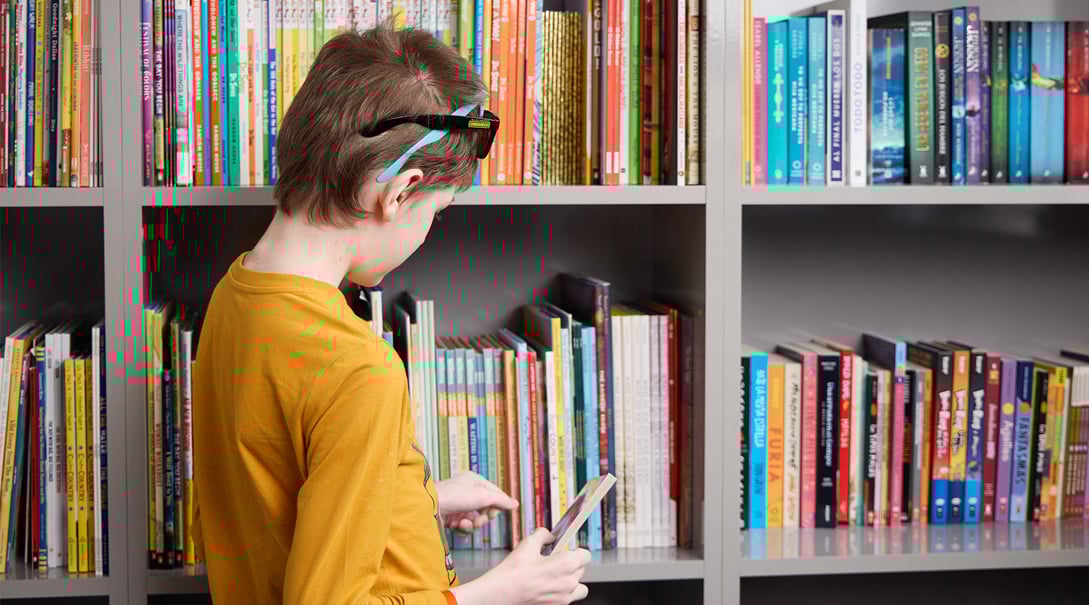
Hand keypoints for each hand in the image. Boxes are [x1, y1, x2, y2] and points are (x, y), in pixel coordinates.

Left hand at [436, 471, 518, 530]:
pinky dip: (463, 528)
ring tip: (463, 524)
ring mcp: (459, 505)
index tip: (493, 513)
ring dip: (472, 524)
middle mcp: (468, 492)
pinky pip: (465, 526)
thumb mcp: (482, 496)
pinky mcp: (452, 517)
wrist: (428, 507)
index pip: (495, 494)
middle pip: (487, 509)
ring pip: (476, 519)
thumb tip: (516, 504)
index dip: (497, 506)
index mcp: (475, 481)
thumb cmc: (455, 496)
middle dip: (483, 517)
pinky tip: (457, 526)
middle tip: (478, 519)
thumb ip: (500, 501)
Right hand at [449, 528, 590, 604]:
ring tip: (554, 576)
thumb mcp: (528, 543)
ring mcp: (565, 596)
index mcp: (567, 563)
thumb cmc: (514, 571)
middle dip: (570, 564)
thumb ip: (543, 535)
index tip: (566, 551)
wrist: (502, 593)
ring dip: (571, 579)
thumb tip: (550, 535)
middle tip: (553, 562)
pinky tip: (549, 587)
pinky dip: (564, 592)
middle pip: (581, 569)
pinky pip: (570, 597)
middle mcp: (570, 581)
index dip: (576, 551)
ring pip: (578, 585)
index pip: (586, 555)